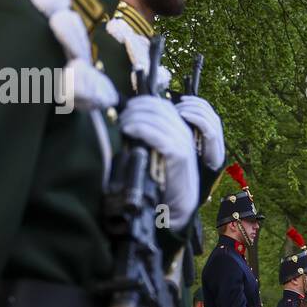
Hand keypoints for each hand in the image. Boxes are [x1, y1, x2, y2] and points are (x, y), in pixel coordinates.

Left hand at [118, 95, 198, 228]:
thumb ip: (150, 135)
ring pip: (156, 119)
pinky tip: (128, 130)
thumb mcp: (155, 152)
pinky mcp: (179, 155)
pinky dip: (140, 129)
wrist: (175, 204)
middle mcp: (185, 134)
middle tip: (121, 117)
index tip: (127, 108)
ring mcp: (183, 144)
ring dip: (135, 118)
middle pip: (159, 108)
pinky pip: (157, 135)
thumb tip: (129, 118)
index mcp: (181, 130)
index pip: (162, 105)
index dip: (143, 102)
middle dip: (136, 109)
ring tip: (122, 125)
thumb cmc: (161, 178)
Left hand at [174, 94, 225, 169]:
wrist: (212, 163)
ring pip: (201, 110)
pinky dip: (191, 116)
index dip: (191, 99)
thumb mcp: (195, 132)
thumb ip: (189, 123)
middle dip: (186, 104)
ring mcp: (215, 127)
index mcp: (211, 118)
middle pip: (200, 104)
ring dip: (186, 108)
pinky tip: (182, 116)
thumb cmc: (201, 147)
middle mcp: (214, 120)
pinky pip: (202, 121)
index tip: (179, 99)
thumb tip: (174, 113)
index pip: (202, 102)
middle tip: (174, 108)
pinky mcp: (213, 135)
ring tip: (176, 112)